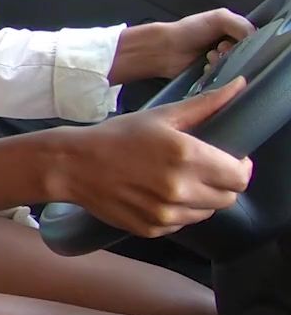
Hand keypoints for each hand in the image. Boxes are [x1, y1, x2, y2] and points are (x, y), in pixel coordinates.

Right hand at [50, 76, 253, 237]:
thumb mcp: (161, 116)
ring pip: (207, 213)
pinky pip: (182, 223)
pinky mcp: (152, 229)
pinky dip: (179, 211)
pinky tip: (160, 195)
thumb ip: (205, 104)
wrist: (73, 165)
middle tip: (205, 170)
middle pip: (228, 198)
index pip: (240, 177)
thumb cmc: (117, 136)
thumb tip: (240, 85)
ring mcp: (165, 213)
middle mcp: (180, 189)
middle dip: (223, 183)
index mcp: (187, 156)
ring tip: (180, 181)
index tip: (232, 159)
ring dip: (202, 199)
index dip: (241, 168)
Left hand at [146, 9, 253, 80]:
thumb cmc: (189, 30)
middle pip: (247, 55)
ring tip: (211, 56)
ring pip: (236, 67)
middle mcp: (231, 47)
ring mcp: (222, 62)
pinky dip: (218, 73)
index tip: (235, 41)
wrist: (164, 49)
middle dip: (235, 53)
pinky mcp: (215, 76)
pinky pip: (225, 79)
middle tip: (220, 48)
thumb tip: (255, 38)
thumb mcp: (219, 18)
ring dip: (225, 63)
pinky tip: (207, 67)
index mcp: (234, 31)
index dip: (249, 42)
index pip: (255, 40)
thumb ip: (241, 25)